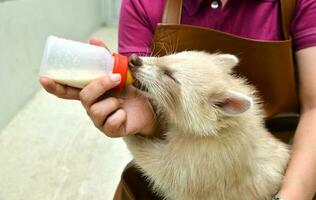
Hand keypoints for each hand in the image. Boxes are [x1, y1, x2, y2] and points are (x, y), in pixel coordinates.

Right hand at [39, 38, 157, 137]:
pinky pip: (112, 122)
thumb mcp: (121, 73)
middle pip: (84, 97)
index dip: (55, 86)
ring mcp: (99, 121)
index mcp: (91, 93)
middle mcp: (91, 107)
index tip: (44, 78)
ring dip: (114, 101)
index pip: (68, 91)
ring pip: (97, 110)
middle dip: (100, 85)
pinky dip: (122, 114)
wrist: (149, 109)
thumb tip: (93, 40)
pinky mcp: (110, 131)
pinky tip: (125, 114)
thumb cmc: (132, 91)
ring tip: (122, 102)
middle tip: (116, 78)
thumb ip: (108, 59)